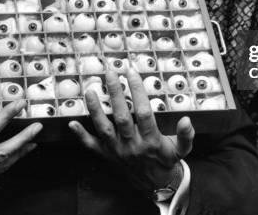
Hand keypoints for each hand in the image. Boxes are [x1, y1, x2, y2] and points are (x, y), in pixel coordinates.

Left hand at [69, 68, 193, 193]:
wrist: (155, 185)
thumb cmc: (167, 161)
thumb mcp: (182, 149)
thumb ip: (186, 135)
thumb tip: (186, 119)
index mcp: (151, 140)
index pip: (144, 112)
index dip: (137, 91)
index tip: (132, 72)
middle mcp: (132, 144)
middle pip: (121, 116)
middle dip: (115, 93)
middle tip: (110, 73)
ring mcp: (117, 150)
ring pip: (104, 128)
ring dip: (96, 110)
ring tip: (90, 90)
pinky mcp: (106, 156)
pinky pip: (91, 146)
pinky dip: (81, 135)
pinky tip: (71, 123)